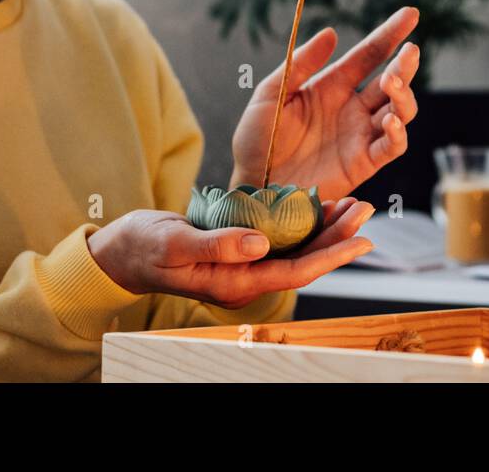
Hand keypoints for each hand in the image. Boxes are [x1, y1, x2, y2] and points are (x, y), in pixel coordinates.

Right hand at [87, 197, 374, 307]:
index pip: (294, 273)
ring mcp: (244, 266)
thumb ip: (219, 245)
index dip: (330, 256)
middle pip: (304, 261)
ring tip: (352, 204)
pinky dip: (301, 222)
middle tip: (366, 209)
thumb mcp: (177, 242)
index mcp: (235, 283)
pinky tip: (317, 204)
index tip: (361, 240)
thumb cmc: (143, 247)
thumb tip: (261, 244)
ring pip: (296, 250)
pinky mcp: (240, 251)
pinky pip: (281, 241)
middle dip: (338, 237)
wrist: (122, 251)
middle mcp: (246, 279)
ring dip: (325, 228)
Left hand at [231, 7, 421, 202]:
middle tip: (410, 51)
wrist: (252, 185)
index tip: (410, 14)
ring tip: (392, 82)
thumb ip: (300, 65)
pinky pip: (391, 147)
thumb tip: (332, 33)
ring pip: (400, 111)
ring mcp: (359, 136)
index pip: (369, 55)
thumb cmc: (257, 140)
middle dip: (405, 64)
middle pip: (391, 81)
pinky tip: (389, 120)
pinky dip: (398, 133)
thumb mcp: (271, 94)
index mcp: (331, 86)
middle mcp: (352, 109)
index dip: (389, 34)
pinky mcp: (362, 163)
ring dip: (403, 96)